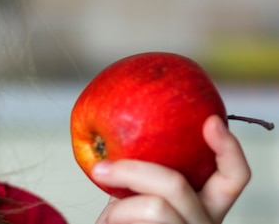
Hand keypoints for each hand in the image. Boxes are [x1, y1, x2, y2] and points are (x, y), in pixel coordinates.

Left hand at [92, 115, 250, 223]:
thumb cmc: (128, 218)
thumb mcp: (137, 186)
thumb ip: (142, 163)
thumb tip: (120, 122)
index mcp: (206, 201)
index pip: (235, 176)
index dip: (229, 148)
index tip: (210, 121)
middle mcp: (204, 219)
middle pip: (178, 185)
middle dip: (132, 171)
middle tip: (100, 168)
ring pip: (155, 208)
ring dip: (119, 205)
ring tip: (107, 212)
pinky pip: (134, 221)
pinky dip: (115, 217)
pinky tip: (109, 221)